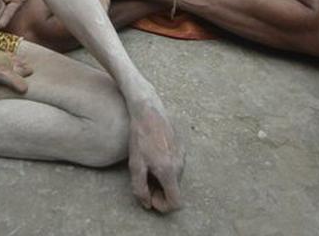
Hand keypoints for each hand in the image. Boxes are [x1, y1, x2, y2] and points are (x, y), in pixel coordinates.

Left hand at [126, 93, 183, 211]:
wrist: (149, 111)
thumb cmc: (140, 137)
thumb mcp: (136, 165)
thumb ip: (140, 188)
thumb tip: (147, 204)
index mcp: (169, 171)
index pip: (176, 202)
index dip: (163, 206)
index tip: (151, 198)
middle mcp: (180, 165)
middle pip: (174, 190)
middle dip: (160, 192)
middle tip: (145, 183)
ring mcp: (182, 156)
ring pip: (175, 178)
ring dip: (163, 180)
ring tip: (147, 168)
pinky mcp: (182, 147)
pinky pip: (176, 166)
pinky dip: (166, 169)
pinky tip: (153, 157)